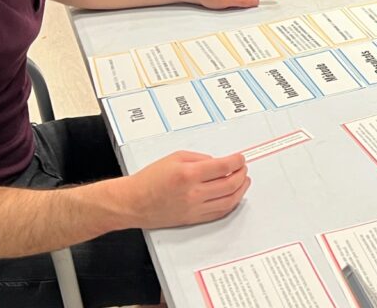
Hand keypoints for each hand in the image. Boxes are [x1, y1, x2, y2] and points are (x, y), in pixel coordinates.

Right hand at [124, 151, 250, 228]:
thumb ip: (200, 158)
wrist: (133, 202)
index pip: (223, 167)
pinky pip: (219, 213)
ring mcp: (194, 208)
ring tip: (244, 181)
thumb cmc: (149, 179)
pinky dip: (231, 204)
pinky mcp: (193, 219)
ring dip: (240, 190)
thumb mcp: (175, 158)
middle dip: (241, 174)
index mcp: (188, 174)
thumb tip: (218, 163)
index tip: (241, 158)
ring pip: (228, 201)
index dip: (237, 161)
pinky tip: (234, 196)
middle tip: (243, 168)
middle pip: (229, 184)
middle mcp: (193, 193)